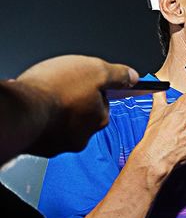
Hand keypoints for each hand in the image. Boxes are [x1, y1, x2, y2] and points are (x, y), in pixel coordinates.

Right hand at [15, 55, 137, 155]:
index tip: (81, 82)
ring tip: (44, 97)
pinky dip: (40, 120)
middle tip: (60, 88)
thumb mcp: (96, 70)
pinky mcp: (37, 147)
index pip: (103, 103)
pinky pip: (43, 130)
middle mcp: (81, 137)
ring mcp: (59, 144)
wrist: (19, 109)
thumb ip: (118, 74)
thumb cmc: (55, 89)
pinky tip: (34, 108)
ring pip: (62, 124)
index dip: (92, 89)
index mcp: (99, 119)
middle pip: (82, 115)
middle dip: (74, 103)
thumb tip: (133, 77)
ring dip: (56, 112)